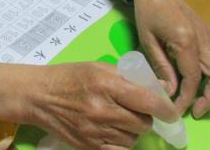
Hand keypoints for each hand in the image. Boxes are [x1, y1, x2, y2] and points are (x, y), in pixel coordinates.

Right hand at [0, 62, 178, 149]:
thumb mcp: (98, 67)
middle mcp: (101, 110)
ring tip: (121, 119)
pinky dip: (122, 143)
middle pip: (142, 123)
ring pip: (132, 138)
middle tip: (138, 110)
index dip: (165, 108)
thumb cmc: (69, 77)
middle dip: (146, 118)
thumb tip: (157, 87)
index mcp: (105, 84)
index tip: (171, 111)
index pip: (146, 101)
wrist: (39, 96)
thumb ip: (126, 76)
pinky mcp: (88, 147)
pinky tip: (114, 132)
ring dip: (133, 130)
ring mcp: (94, 131)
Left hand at [122, 0, 209, 117]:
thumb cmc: (147, 12)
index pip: (193, 77)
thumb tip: (169, 92)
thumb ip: (160, 66)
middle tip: (196, 111)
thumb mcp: (147, 40)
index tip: (176, 109)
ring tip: (203, 100)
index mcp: (186, 39)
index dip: (187, 97)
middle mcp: (204, 38)